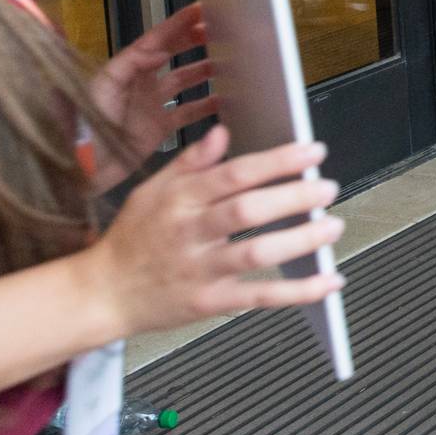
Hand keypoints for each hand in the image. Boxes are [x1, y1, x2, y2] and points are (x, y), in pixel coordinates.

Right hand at [82, 127, 345, 334]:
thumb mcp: (151, 190)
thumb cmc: (132, 239)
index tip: (312, 151)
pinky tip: (329, 281)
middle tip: (327, 187)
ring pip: (256, 253)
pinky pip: (261, 297)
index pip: (234, 174)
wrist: (103, 294)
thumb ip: (191, 162)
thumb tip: (223, 132)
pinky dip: (300, 291)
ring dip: (300, 240)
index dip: (277, 162)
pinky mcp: (211, 301)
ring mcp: (201, 270)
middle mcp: (191, 233)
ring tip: (332, 227)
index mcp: (179, 200)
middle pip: (247, 211)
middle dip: (293, 198)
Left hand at [87, 4, 216, 186]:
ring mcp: (154, 104)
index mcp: (129, 67)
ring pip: (186, 80)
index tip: (200, 10)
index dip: (178, 24)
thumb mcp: (105, 83)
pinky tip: (224, 101)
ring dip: (205, 70)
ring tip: (228, 62)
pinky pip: (189, 113)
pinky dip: (206, 107)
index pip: (158, 38)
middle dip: (195, 41)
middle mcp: (144, 81)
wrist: (85, 161)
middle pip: (174, 54)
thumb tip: (163, 51)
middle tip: (219, 31)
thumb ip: (132, 62)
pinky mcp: (161, 128)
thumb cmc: (88, 118)